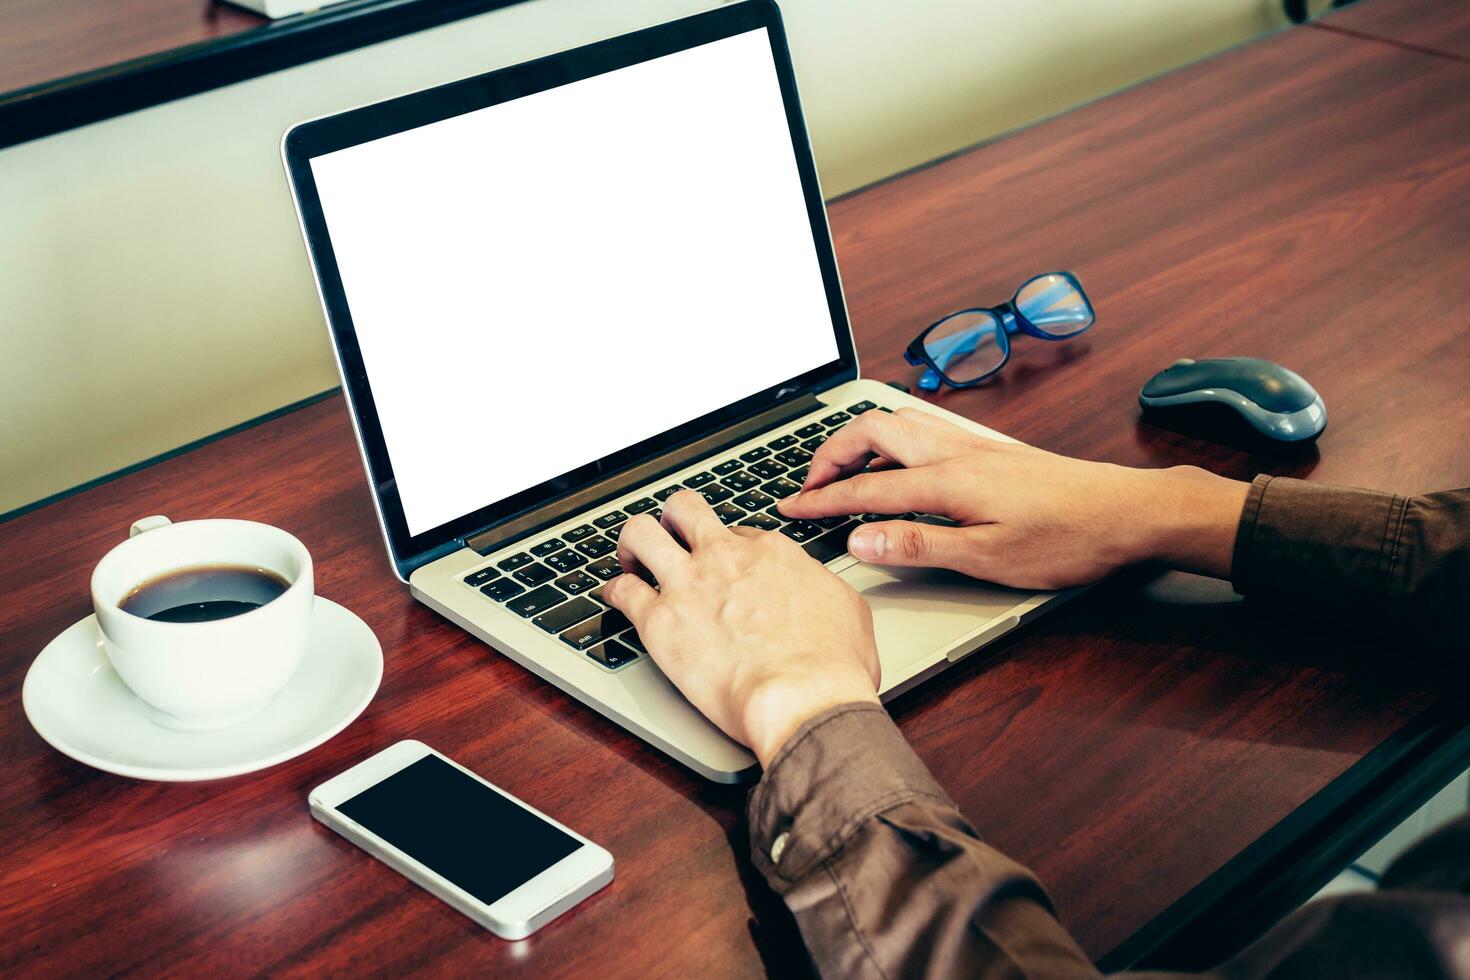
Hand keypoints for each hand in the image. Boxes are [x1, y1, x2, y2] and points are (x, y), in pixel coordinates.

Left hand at [601, 491, 880, 766]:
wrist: (803, 697)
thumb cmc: (831, 665)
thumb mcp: (848, 609)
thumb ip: (820, 588)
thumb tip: (816, 590)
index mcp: (770, 552)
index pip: (736, 531)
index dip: (726, 546)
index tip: (723, 563)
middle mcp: (725, 557)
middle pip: (684, 510)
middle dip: (673, 520)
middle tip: (670, 538)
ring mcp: (688, 585)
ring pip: (641, 533)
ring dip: (633, 544)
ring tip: (631, 558)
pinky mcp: (660, 622)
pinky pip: (620, 591)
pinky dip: (612, 591)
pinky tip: (614, 597)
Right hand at [779, 408, 1249, 589]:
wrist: (1128, 512)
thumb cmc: (1068, 539)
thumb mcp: (988, 559)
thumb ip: (919, 546)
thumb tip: (859, 538)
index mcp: (947, 481)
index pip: (865, 487)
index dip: (821, 498)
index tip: (790, 508)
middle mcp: (956, 451)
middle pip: (873, 430)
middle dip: (830, 452)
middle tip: (810, 483)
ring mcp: (974, 445)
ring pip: (899, 421)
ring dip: (860, 439)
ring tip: (843, 469)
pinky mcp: (991, 449)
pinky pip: (924, 428)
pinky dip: (891, 438)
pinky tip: (898, 462)